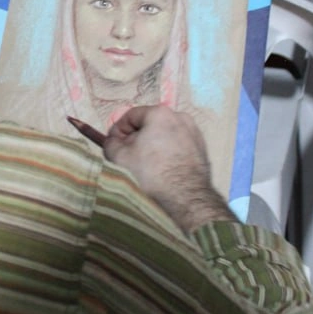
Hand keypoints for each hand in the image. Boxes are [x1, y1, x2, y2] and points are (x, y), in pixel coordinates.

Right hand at [103, 106, 232, 234]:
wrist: (185, 199)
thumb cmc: (150, 174)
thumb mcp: (118, 156)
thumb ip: (110, 142)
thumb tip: (113, 141)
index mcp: (160, 114)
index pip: (131, 116)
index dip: (118, 130)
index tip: (113, 144)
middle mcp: (181, 118)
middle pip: (149, 125)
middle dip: (136, 139)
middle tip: (127, 157)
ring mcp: (194, 134)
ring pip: (165, 136)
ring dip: (152, 147)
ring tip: (144, 166)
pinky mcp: (202, 150)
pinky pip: (178, 147)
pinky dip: (168, 154)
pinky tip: (161, 171)